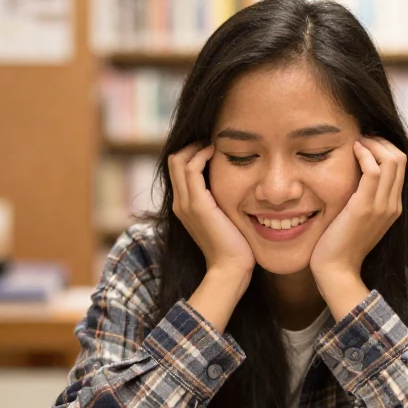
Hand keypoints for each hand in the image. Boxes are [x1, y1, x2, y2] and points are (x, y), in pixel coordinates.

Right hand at [169, 143, 253, 278]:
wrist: (230, 267)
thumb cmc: (233, 245)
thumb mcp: (223, 217)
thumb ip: (220, 201)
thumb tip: (233, 185)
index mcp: (184, 206)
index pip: (177, 169)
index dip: (191, 153)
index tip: (210, 146)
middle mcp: (180, 203)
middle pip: (174, 160)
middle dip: (191, 145)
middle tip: (211, 140)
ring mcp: (186, 204)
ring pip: (179, 161)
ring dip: (196, 147)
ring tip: (213, 143)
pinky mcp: (198, 205)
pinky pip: (191, 169)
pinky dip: (201, 155)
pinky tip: (216, 152)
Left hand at [310, 137, 405, 316]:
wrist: (335, 270)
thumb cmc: (338, 245)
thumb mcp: (355, 218)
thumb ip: (361, 199)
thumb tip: (353, 177)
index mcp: (393, 207)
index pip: (400, 166)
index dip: (384, 147)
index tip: (364, 142)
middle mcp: (393, 205)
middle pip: (400, 158)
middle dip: (380, 141)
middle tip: (360, 136)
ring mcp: (382, 206)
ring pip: (392, 160)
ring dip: (373, 144)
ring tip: (356, 141)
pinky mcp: (365, 207)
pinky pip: (373, 170)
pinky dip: (364, 155)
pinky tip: (351, 151)